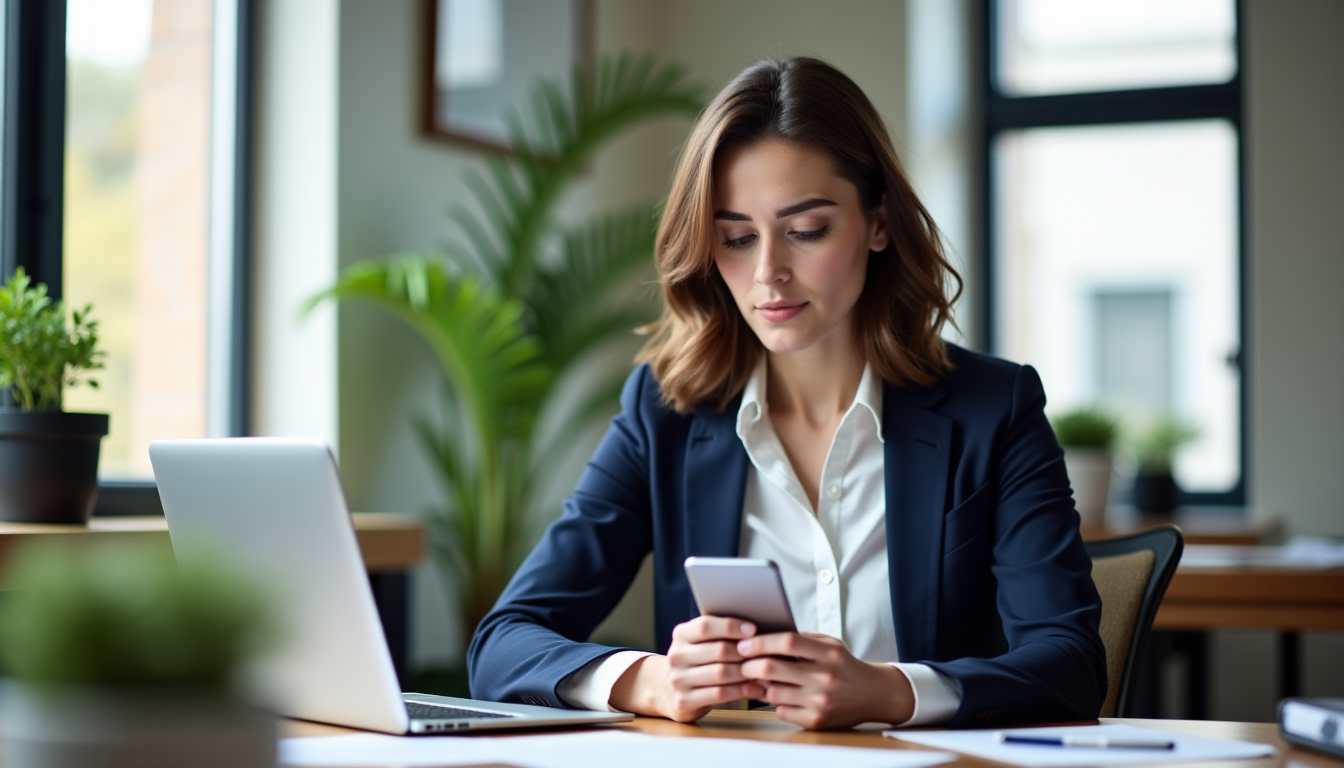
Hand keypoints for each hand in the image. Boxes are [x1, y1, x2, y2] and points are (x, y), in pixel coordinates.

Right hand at [609, 616, 765, 721]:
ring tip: (764, 671)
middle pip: (719, 650)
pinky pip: (719, 694)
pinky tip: (756, 688)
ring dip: (747, 672)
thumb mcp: (701, 642)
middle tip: (766, 653)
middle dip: (745, 652)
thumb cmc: (698, 660)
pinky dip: (742, 691)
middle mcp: (676, 655)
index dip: (731, 626)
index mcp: (681, 634)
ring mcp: (678, 679)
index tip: (753, 629)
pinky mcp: (684, 700)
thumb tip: (756, 628)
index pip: (706, 625)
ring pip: (721, 673)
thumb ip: (720, 633)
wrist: (668, 689)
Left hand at [737, 632, 914, 728]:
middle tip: (742, 662)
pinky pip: (780, 711)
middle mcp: (825, 678)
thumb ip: (801, 638)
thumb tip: (761, 635)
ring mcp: (820, 701)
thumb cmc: (844, 665)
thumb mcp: (829, 644)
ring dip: (760, 684)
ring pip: (771, 692)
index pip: (787, 642)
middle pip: (772, 668)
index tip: (744, 643)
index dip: (761, 641)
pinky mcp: (816, 721)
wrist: (873, 694)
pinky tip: (781, 694)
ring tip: (761, 677)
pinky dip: (775, 702)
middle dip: (749, 664)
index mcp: (829, 653)